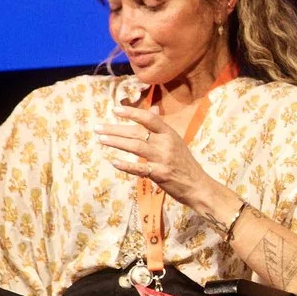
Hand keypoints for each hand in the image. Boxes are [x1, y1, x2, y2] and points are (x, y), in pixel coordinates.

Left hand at [96, 103, 230, 216]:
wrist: (198, 186)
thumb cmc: (184, 164)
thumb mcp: (176, 142)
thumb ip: (161, 127)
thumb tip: (154, 110)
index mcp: (170, 133)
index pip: (148, 118)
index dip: (131, 112)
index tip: (115, 110)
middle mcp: (166, 143)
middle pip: (137, 132)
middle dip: (115, 129)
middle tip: (98, 128)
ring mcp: (163, 159)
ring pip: (136, 147)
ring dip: (116, 142)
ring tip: (101, 140)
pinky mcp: (160, 174)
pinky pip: (140, 168)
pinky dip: (126, 165)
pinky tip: (114, 162)